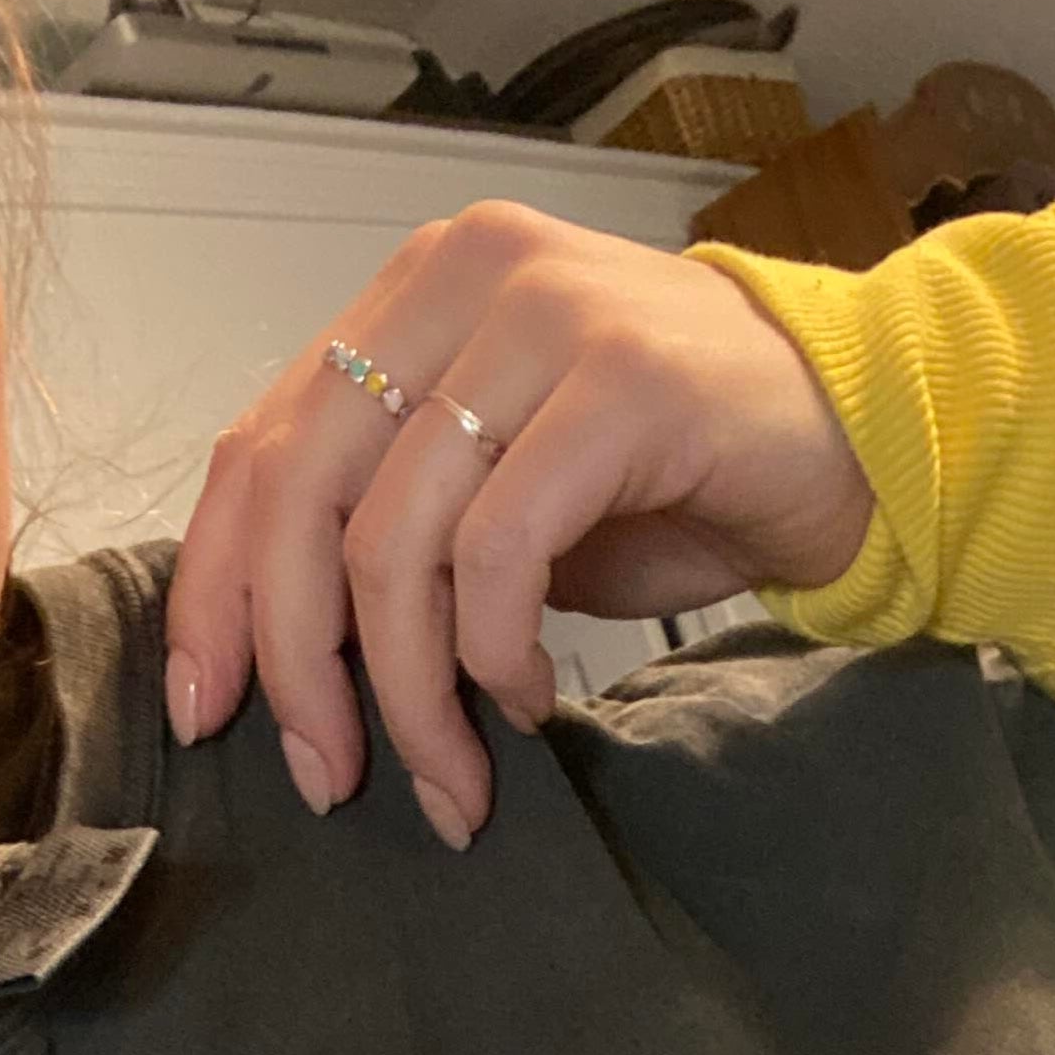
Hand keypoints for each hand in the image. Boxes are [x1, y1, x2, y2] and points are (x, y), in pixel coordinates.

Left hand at [162, 202, 874, 849]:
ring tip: (451, 774)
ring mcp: (542, 318)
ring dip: (412, 694)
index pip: (258, 449)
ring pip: (396, 541)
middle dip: (300, 664)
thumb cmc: (663, 477)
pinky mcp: (620, 382)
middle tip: (328, 775)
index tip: (207, 713)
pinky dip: (495, 653)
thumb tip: (271, 659)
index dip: (214, 595)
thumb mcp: (491, 494)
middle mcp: (462, 279)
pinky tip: (527, 697)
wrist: (847, 440)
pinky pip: (501, 552)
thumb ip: (384, 528)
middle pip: (304, 496)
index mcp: (409, 296)